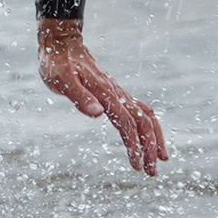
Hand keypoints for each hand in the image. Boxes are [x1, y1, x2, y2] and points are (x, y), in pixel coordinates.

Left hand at [38, 18, 168, 176]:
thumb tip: (98, 114)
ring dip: (154, 139)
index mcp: (106, 93)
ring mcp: (118, 93)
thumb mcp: (61, 80)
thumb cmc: (58, 63)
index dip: (133, 144)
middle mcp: (117, 93)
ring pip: (146, 116)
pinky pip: (140, 111)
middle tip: (151, 172)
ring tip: (159, 160)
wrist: (63, 44)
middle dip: (150, 147)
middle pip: (143, 122)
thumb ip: (79, 97)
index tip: (137, 165)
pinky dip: (149, 127)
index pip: (126, 122)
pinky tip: (148, 140)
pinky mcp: (115, 94)